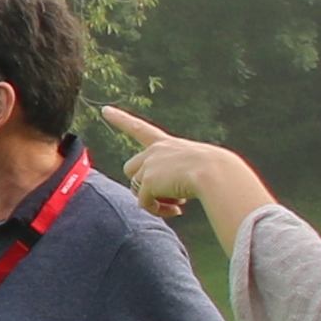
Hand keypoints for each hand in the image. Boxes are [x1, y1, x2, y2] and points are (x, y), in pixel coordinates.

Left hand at [99, 103, 271, 228]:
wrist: (216, 173)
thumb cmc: (216, 172)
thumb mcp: (197, 168)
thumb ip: (179, 178)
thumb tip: (172, 200)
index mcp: (167, 144)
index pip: (139, 129)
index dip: (121, 120)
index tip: (105, 110)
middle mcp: (155, 151)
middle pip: (132, 169)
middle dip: (143, 184)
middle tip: (168, 197)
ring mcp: (149, 165)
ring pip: (137, 188)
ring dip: (154, 200)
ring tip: (178, 203)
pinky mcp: (147, 182)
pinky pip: (145, 203)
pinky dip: (159, 210)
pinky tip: (178, 210)